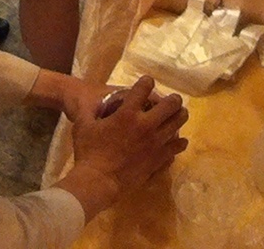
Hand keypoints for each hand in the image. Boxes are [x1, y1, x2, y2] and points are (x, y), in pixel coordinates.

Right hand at [69, 76, 187, 200]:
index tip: (148, 81)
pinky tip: (178, 141)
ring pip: (177, 125)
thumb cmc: (88, 152)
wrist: (98, 182)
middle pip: (170, 105)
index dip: (147, 82)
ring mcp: (155, 144)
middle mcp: (146, 125)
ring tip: (179, 115)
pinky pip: (175, 148)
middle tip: (172, 100)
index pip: (143, 88)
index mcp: (127, 113)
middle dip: (173, 99)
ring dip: (179, 117)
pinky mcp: (158, 160)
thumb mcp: (83, 125)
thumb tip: (87, 103)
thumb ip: (88, 111)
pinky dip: (178, 143)